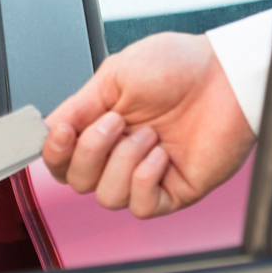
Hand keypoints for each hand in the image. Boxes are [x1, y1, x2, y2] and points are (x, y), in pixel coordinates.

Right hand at [41, 32, 253, 217]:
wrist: (224, 74)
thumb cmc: (179, 65)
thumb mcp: (114, 75)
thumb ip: (78, 107)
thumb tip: (47, 130)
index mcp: (102, 126)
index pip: (62, 158)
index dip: (54, 152)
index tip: (61, 132)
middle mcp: (121, 153)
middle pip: (77, 182)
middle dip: (92, 151)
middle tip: (117, 120)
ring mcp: (147, 174)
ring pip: (107, 198)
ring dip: (123, 162)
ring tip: (148, 134)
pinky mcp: (175, 191)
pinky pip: (142, 206)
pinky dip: (144, 178)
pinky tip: (160, 154)